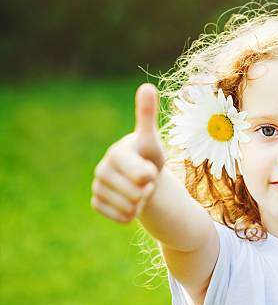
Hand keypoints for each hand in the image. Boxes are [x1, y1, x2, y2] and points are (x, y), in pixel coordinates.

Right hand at [91, 83, 165, 223]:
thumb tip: (146, 86)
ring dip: (141, 202)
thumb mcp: (152, 139)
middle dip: (147, 190)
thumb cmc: (149, 155)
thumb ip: (148, 116)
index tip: (149, 167)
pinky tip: (129, 200)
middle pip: (137, 195)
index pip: (143, 176)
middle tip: (145, 179)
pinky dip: (131, 214)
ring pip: (130, 209)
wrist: (142, 176)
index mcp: (117, 153)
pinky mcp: (97, 203)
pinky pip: (122, 218)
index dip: (152, 176)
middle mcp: (102, 169)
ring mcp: (97, 187)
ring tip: (138, 188)